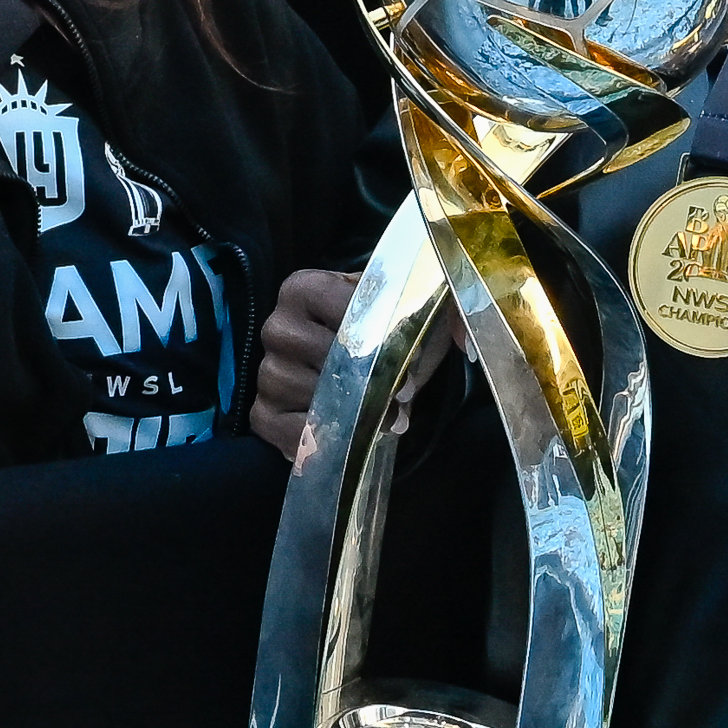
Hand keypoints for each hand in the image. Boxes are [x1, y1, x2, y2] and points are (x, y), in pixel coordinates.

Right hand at [251, 266, 459, 460]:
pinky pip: (288, 432)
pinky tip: (344, 433)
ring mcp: (266, 371)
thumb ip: (447, 311)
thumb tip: (466, 341)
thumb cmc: (386, 331)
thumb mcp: (417, 311)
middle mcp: (276, 326)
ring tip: (378, 416)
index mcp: (304, 288)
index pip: (346, 310)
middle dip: (370, 381)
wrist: (360, 359)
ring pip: (312, 397)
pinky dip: (320, 439)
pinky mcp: (262, 412)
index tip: (407, 352)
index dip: (383, 337)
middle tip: (398, 394)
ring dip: (351, 413)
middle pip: (328, 358)